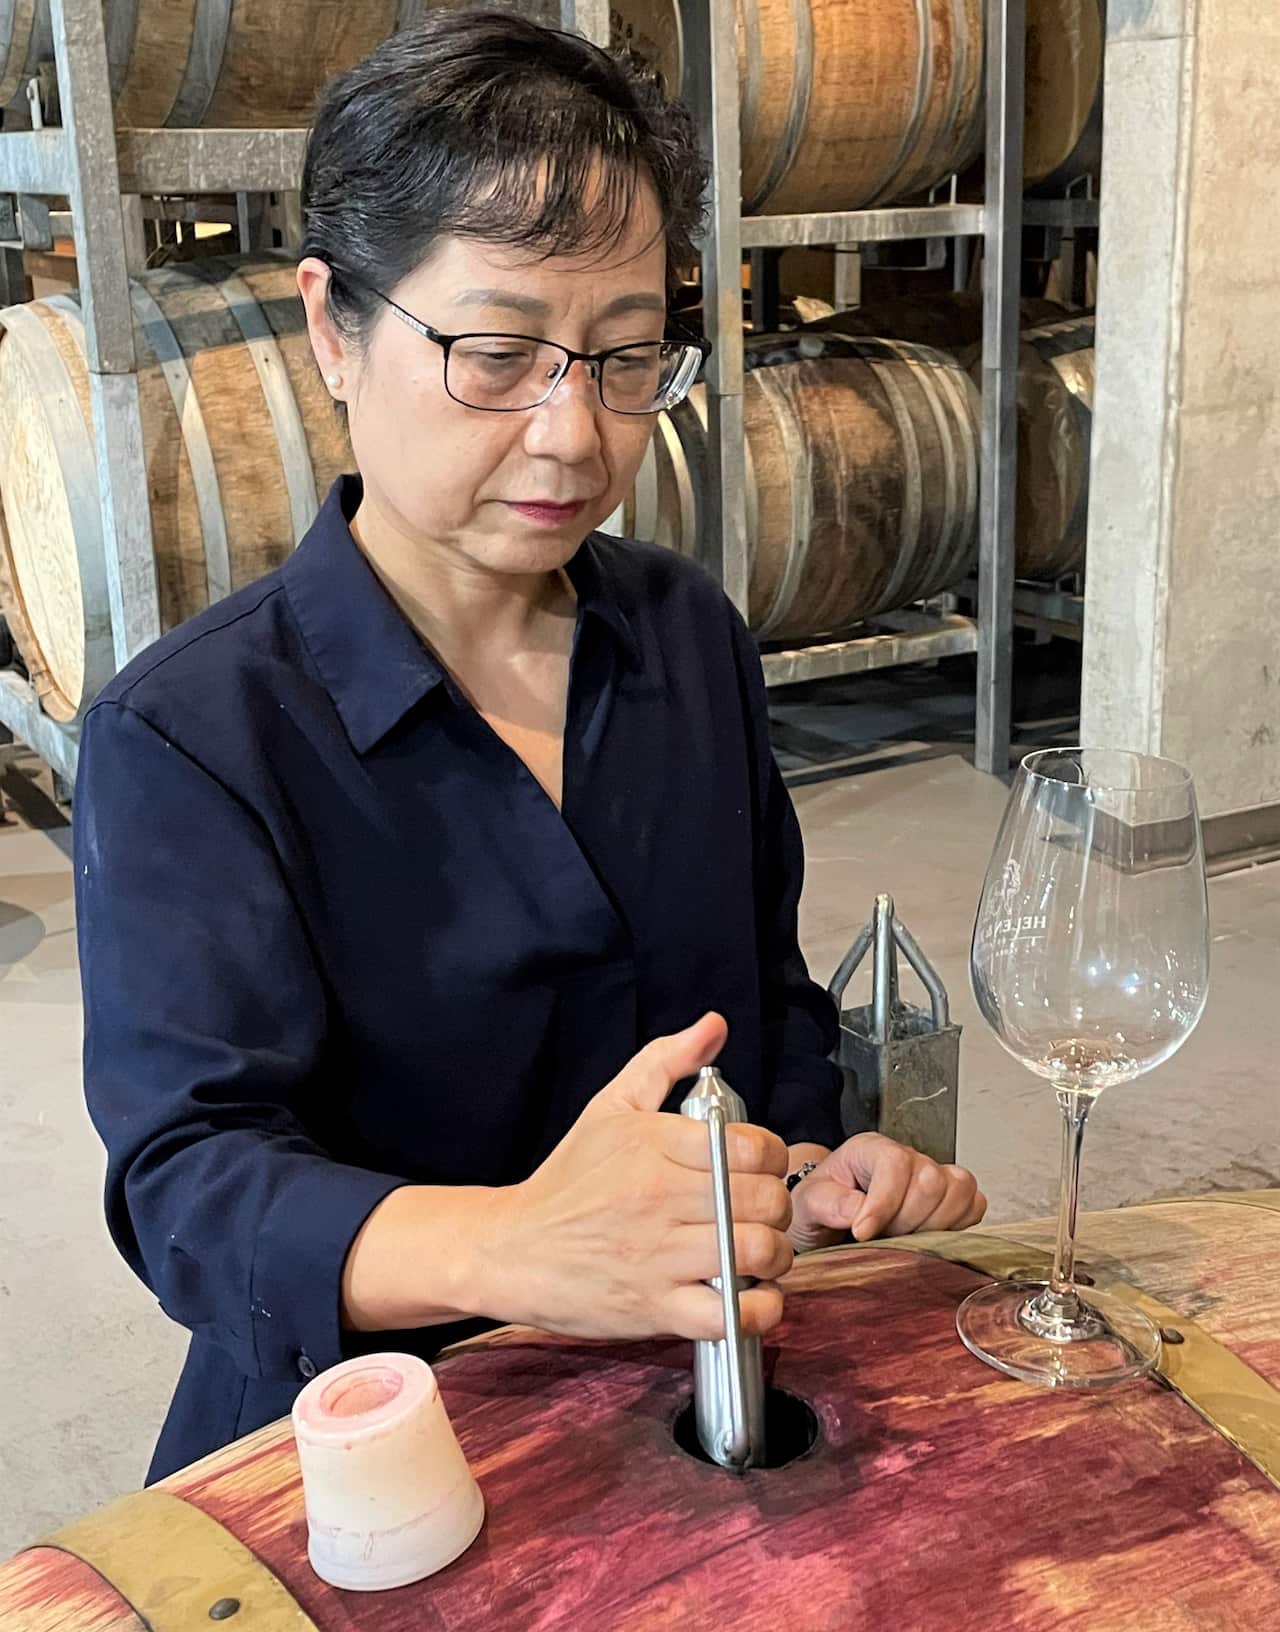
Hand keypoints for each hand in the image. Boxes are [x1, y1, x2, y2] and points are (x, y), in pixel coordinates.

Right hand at [498, 1014, 794, 1341]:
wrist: (511, 1249)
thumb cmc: (567, 1181)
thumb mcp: (610, 1106)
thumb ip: (666, 1061)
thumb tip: (713, 1026)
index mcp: (655, 1145)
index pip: (754, 1146)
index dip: (770, 1158)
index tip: (757, 1169)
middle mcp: (660, 1197)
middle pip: (765, 1200)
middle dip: (777, 1208)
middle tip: (761, 1213)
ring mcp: (659, 1256)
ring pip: (757, 1252)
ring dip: (774, 1257)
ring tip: (757, 1254)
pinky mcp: (655, 1307)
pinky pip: (731, 1313)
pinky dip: (756, 1311)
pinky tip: (750, 1298)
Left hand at [787, 1134, 985, 1254]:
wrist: (829, 1224)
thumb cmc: (821, 1209)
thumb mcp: (808, 1205)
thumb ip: (829, 1204)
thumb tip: (859, 1212)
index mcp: (870, 1150)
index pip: (894, 1163)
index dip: (883, 1203)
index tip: (862, 1233)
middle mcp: (907, 1158)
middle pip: (931, 1180)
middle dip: (906, 1220)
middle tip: (882, 1237)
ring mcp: (934, 1176)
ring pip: (959, 1190)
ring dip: (932, 1226)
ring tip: (903, 1238)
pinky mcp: (952, 1199)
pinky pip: (975, 1206)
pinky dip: (957, 1228)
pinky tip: (927, 1238)